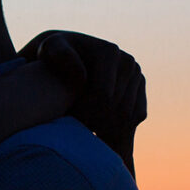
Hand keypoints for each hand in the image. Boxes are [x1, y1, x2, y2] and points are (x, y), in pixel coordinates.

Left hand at [21, 31, 145, 177]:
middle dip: (96, 126)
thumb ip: (61, 55)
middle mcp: (128, 63)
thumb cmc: (51, 56)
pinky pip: (136, 117)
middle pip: (117, 108)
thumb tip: (82, 76)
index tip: (69, 124)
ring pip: (129, 116)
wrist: (61, 58)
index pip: (103, 96)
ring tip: (87, 139)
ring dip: (109, 131)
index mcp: (109, 53)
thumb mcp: (50, 50)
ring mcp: (136, 77)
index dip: (85, 115)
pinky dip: (122, 131)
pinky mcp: (139, 91)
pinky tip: (102, 139)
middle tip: (78, 137)